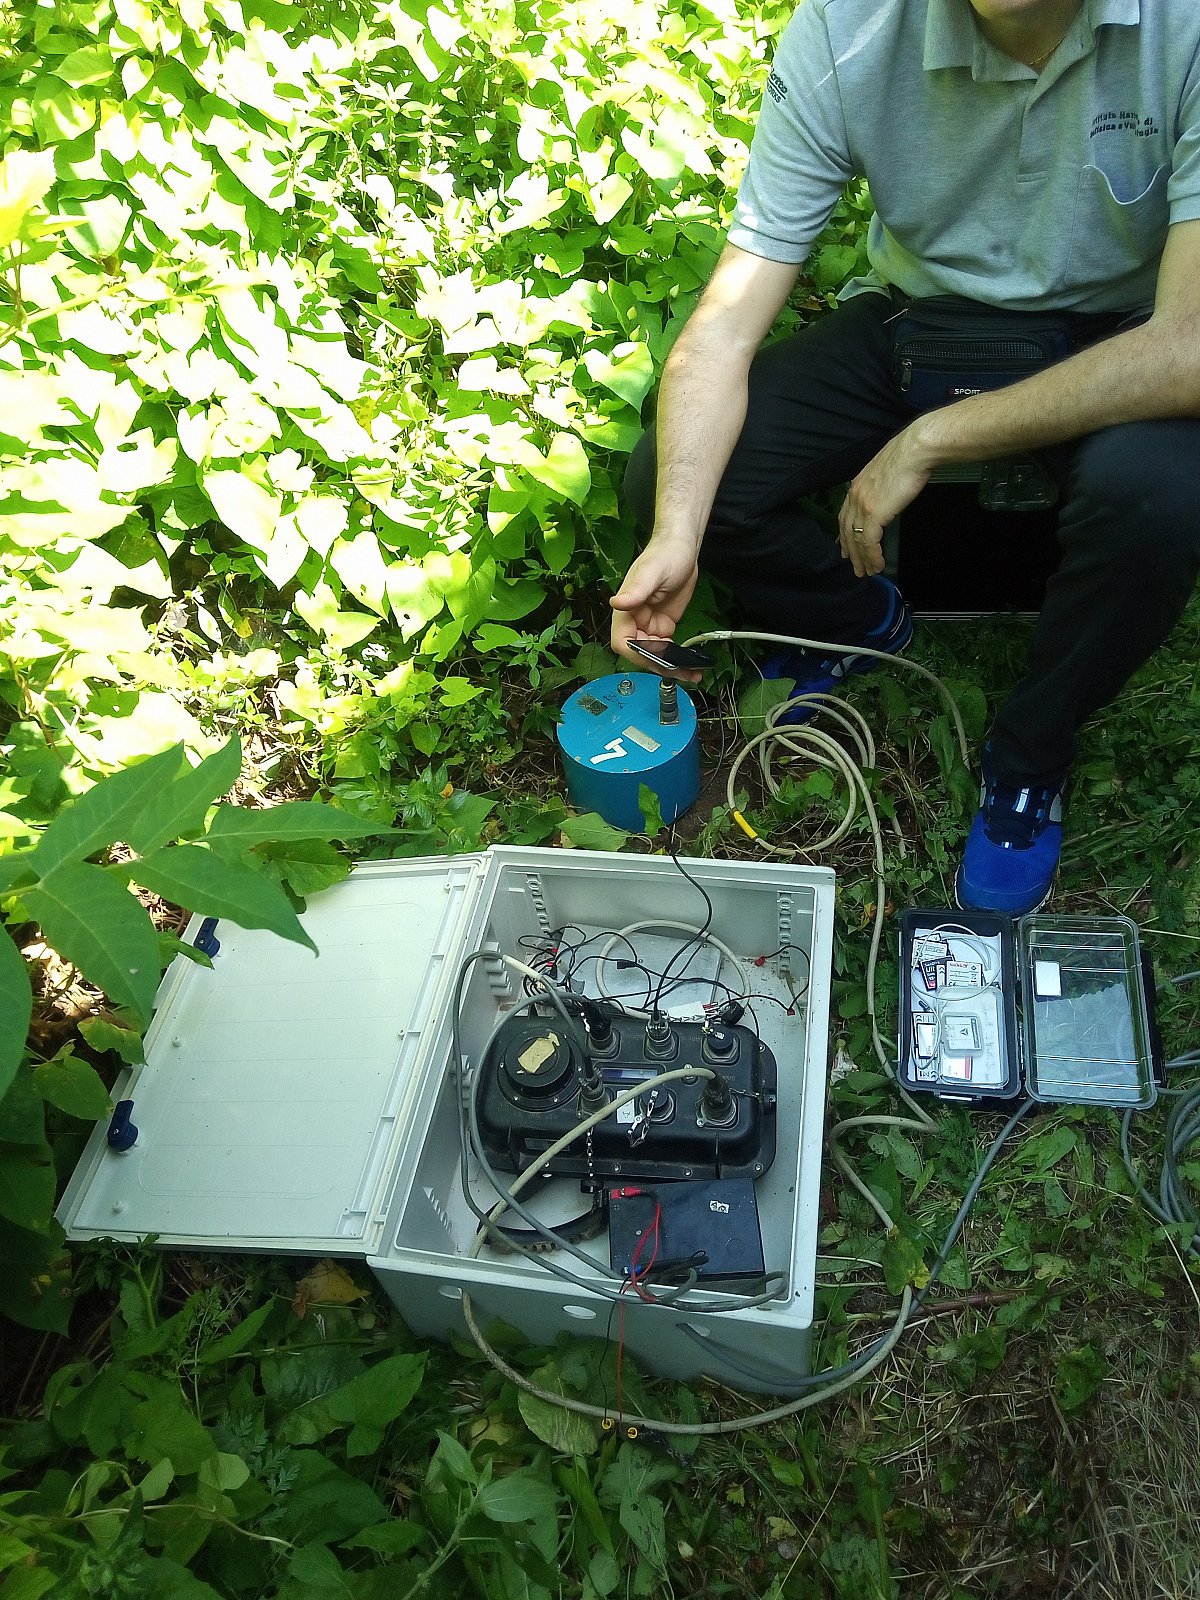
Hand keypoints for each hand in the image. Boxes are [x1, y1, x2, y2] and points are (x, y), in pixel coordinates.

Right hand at [609, 535, 700, 679]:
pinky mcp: (665, 627)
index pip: (623, 642)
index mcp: (626, 610)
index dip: (636, 654)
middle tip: (682, 672)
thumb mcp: (651, 572)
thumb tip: (616, 603)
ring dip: (671, 667)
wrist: (683, 548)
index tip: (656, 659)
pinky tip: (692, 666)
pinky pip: (668, 649)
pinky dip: (678, 659)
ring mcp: (650, 626)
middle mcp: (635, 621)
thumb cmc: (664, 554)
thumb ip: (636, 590)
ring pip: (655, 655)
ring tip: (692, 674)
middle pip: (641, 654)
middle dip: (659, 665)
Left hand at [838, 425, 933, 577]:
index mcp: (857, 486)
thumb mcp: (887, 472)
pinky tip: (878, 565)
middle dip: (851, 552)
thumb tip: (888, 496)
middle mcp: (855, 496)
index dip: (844, 535)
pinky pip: (869, 542)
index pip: (845, 516)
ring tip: (867, 572)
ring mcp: (863, 505)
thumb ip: (881, 487)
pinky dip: (873, 556)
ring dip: (862, 559)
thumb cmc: (909, 456)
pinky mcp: (874, 514)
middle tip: (856, 567)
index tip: (846, 548)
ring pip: (857, 540)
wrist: (915, 450)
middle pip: (847, 531)